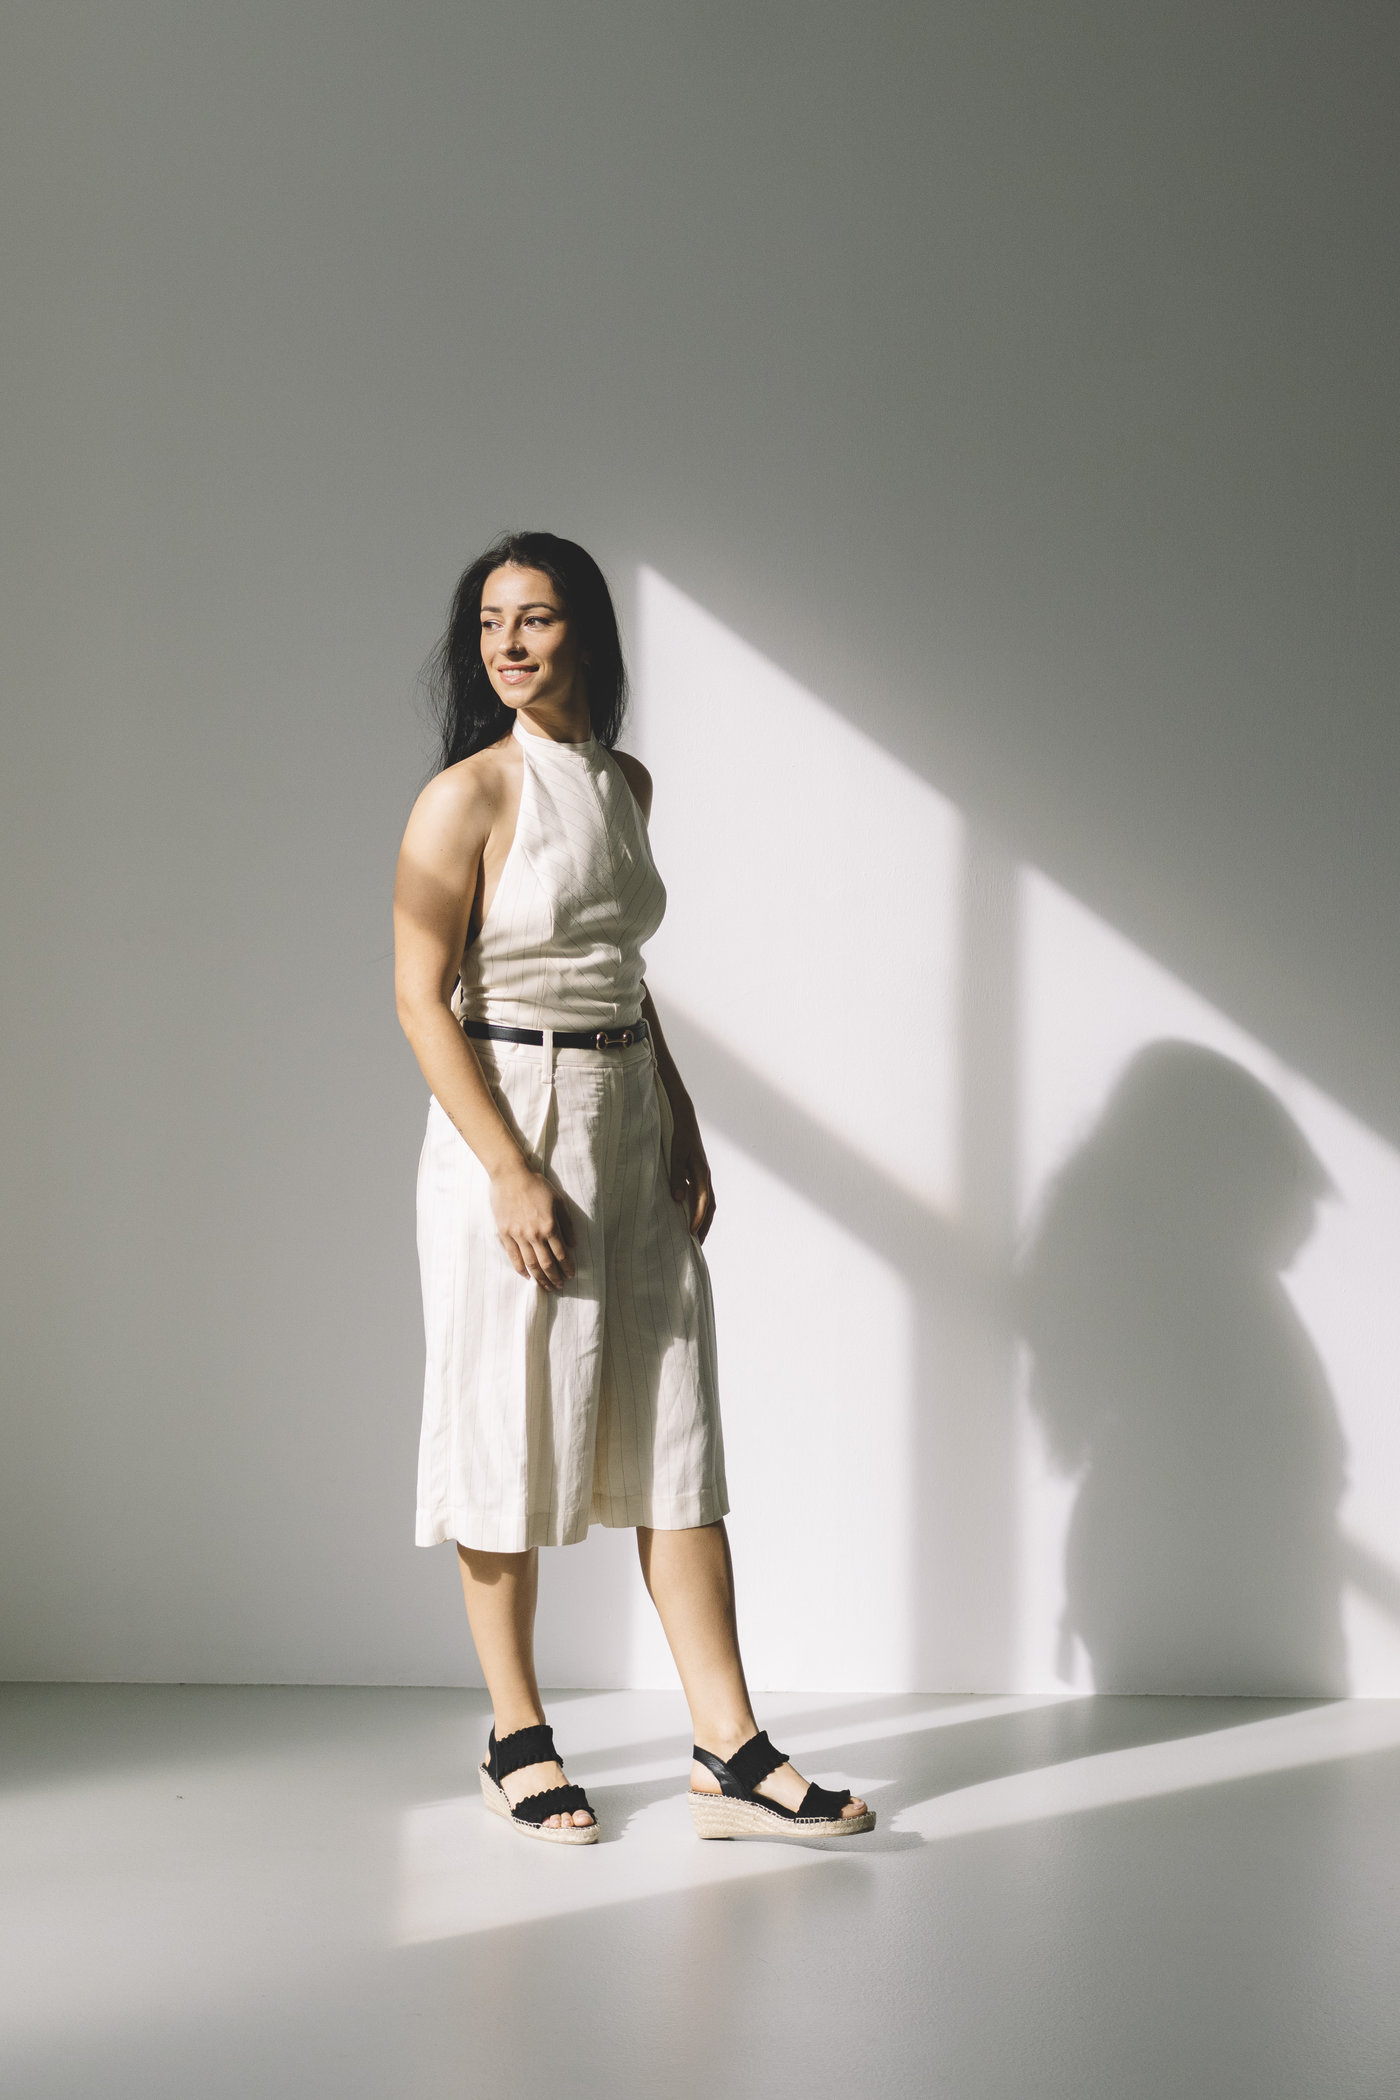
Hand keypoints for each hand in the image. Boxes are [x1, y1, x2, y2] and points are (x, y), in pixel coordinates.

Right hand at [489, 1159, 575, 1289]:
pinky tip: (526, 1276)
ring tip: (545, 1286)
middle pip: (546, 1264)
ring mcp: (518, 1235)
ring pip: (530, 1264)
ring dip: (539, 1278)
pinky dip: (520, 1269)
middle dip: (554, 1278)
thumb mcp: (559, 1200)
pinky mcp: (505, 1233)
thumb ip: (567, 1224)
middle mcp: (534, 1234)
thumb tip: (573, 1244)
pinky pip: (513, 1256)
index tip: (570, 1276)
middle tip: (559, 1287)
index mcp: (550, 1226)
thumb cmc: (537, 1185)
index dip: (567, 1267)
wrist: (510, 1175)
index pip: (561, 1254)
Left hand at [667, 1104, 715, 1241]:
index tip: (692, 1233)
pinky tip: (690, 1215)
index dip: (698, 1218)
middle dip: (705, 1225)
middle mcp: (705, 1175)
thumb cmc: (679, 1134)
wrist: (684, 1117)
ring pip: (708, 1202)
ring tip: (696, 1234)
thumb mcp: (676, 1153)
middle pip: (710, 1206)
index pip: (703, 1201)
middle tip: (697, 1243)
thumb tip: (678, 1199)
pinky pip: (702, 1195)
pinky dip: (699, 1208)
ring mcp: (703, 1175)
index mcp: (702, 1172)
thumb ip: (676, 1175)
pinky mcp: (697, 1173)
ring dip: (704, 1218)